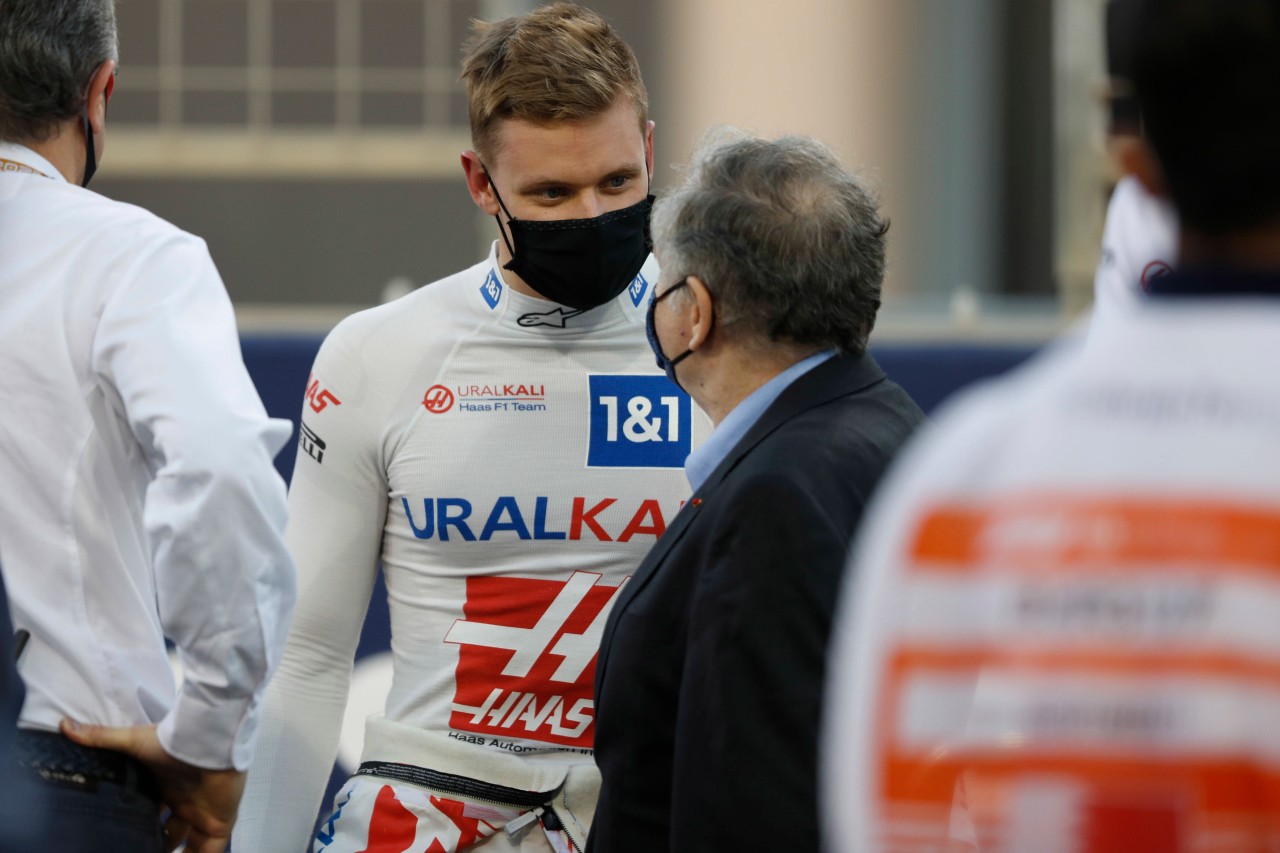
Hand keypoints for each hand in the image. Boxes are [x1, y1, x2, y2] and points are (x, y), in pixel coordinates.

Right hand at [60, 718, 245, 852]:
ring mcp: (203, 814)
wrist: (209, 741)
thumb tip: (65, 725)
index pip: (151, 812)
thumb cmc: (175, 740)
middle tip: (133, 849)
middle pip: (168, 832)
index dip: (138, 825)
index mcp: (166, 787)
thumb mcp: (132, 741)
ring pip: (189, 845)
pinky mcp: (219, 823)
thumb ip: (101, 738)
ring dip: (171, 852)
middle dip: (153, 844)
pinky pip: (209, 851)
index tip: (119, 835)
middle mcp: (185, 802)